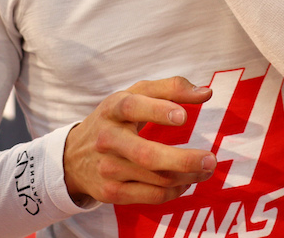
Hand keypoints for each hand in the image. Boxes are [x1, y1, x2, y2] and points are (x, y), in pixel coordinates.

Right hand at [63, 76, 215, 206]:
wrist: (73, 157)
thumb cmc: (115, 120)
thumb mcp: (134, 95)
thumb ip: (170, 88)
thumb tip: (206, 93)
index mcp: (113, 109)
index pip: (132, 107)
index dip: (157, 111)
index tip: (183, 116)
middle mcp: (107, 139)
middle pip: (147, 155)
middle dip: (183, 160)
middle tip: (211, 159)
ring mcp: (108, 168)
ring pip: (156, 178)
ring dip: (187, 176)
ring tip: (205, 169)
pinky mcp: (111, 192)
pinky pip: (152, 196)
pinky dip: (175, 191)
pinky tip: (185, 182)